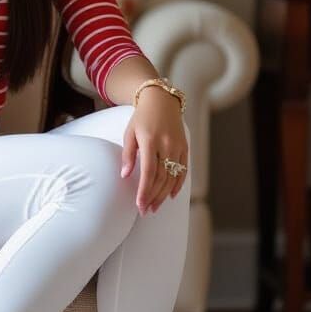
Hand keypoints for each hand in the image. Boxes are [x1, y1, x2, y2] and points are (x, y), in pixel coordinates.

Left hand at [119, 88, 188, 214]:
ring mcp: (178, 146)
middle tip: (145, 210)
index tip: (139, 204)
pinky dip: (178, 184)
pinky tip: (170, 195)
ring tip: (154, 206)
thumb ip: (128, 154)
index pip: (149, 172)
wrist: (161, 101)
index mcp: (150, 141)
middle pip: (161, 177)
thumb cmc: (142, 118)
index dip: (144, 190)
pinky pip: (183, 170)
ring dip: (163, 194)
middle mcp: (166, 144)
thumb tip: (125, 175)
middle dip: (153, 196)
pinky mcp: (185, 147)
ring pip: (172, 176)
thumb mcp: (130, 133)